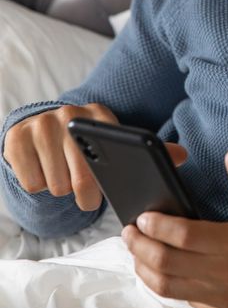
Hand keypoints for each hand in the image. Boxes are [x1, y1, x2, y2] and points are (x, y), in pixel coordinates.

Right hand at [4, 103, 118, 210]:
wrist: (41, 128)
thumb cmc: (79, 145)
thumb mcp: (102, 144)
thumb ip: (119, 159)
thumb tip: (130, 191)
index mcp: (99, 114)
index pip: (110, 155)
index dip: (106, 183)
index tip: (106, 191)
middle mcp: (70, 114)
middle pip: (83, 180)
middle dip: (85, 194)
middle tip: (84, 190)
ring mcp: (42, 123)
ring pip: (57, 186)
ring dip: (60, 186)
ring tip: (61, 169)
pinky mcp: (17, 137)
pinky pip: (33, 185)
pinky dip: (38, 184)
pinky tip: (42, 166)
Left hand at [122, 150, 227, 307]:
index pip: (185, 236)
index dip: (158, 226)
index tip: (142, 217)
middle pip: (167, 264)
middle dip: (140, 247)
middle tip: (129, 233)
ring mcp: (225, 302)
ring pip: (169, 289)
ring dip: (146, 270)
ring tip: (137, 252)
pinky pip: (188, 302)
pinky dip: (170, 285)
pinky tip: (164, 270)